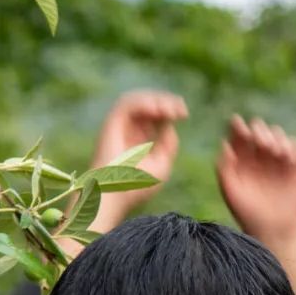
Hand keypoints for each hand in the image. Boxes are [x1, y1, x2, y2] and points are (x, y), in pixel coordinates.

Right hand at [89, 90, 187, 231]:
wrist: (114, 194)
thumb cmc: (136, 186)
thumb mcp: (162, 164)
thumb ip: (168, 142)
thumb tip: (169, 123)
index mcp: (140, 139)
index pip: (155, 115)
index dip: (170, 109)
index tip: (184, 114)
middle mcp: (128, 130)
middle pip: (148, 104)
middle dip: (166, 101)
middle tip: (180, 109)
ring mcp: (119, 126)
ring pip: (137, 100)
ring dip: (155, 99)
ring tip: (169, 109)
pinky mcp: (111, 124)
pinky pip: (126, 104)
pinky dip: (142, 102)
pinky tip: (155, 109)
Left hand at [216, 115, 295, 245]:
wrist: (273, 229)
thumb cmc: (247, 213)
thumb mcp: (231, 193)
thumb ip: (224, 169)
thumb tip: (224, 144)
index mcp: (241, 159)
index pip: (239, 135)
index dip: (238, 127)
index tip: (239, 126)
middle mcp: (259, 155)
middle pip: (260, 129)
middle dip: (260, 131)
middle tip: (262, 145)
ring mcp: (278, 159)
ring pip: (278, 134)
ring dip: (277, 139)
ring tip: (275, 153)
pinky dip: (293, 148)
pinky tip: (288, 159)